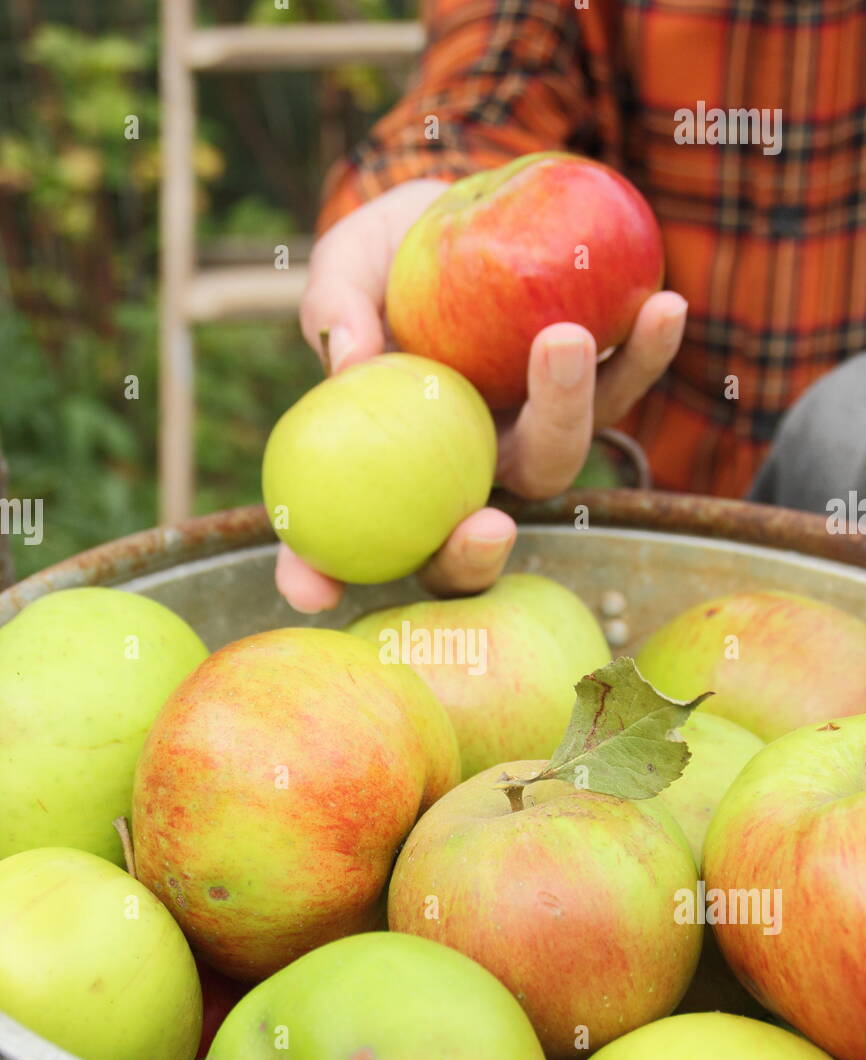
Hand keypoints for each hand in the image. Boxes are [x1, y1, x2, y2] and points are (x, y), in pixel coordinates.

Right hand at [276, 183, 686, 611]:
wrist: (452, 214)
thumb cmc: (382, 258)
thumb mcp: (344, 268)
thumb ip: (335, 311)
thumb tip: (348, 361)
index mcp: (393, 470)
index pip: (349, 543)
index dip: (320, 576)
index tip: (312, 592)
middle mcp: (465, 475)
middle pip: (473, 535)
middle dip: (479, 545)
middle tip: (486, 523)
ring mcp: (528, 438)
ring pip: (553, 462)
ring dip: (568, 414)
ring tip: (566, 337)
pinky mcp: (586, 391)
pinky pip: (620, 387)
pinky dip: (645, 353)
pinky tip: (663, 308)